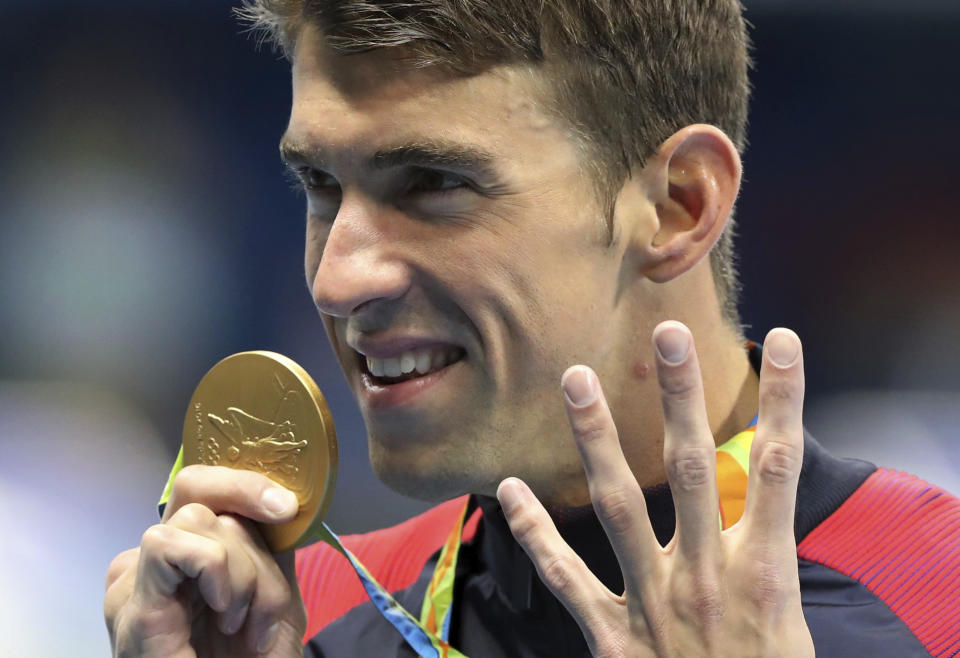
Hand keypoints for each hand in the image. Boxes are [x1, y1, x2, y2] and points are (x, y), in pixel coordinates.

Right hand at [104, 466, 307, 656]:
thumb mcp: (274, 596)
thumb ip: (269, 547)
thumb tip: (281, 499)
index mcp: (184, 557)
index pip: (200, 487)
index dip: (243, 482)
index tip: (286, 506)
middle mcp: (151, 564)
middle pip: (199, 495)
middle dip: (250, 533)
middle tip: (267, 585)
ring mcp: (134, 583)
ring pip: (197, 520)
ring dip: (244, 570)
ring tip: (244, 622)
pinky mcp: (129, 606)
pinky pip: (168, 545)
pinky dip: (212, 568)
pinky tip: (224, 611)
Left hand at [496, 322, 814, 656]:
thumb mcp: (786, 619)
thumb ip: (766, 553)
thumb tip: (756, 493)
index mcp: (762, 570)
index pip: (778, 466)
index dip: (784, 399)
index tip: (782, 342)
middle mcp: (705, 574)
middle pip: (693, 467)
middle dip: (683, 397)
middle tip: (668, 333)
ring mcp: (652, 601)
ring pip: (620, 504)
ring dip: (596, 439)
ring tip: (575, 380)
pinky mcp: (613, 636)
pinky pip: (566, 577)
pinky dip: (536, 533)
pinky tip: (510, 489)